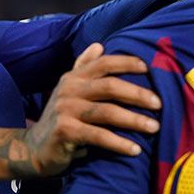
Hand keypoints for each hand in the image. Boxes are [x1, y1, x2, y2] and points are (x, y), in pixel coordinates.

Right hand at [21, 43, 160, 175]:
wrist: (34, 149)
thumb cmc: (62, 119)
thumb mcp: (70, 91)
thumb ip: (84, 68)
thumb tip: (99, 44)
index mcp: (74, 77)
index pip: (104, 64)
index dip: (127, 62)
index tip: (149, 68)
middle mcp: (69, 90)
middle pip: (110, 86)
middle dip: (138, 94)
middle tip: (159, 104)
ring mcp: (65, 110)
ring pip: (107, 112)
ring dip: (134, 120)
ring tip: (155, 127)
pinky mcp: (65, 131)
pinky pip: (98, 136)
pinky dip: (119, 143)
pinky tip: (135, 150)